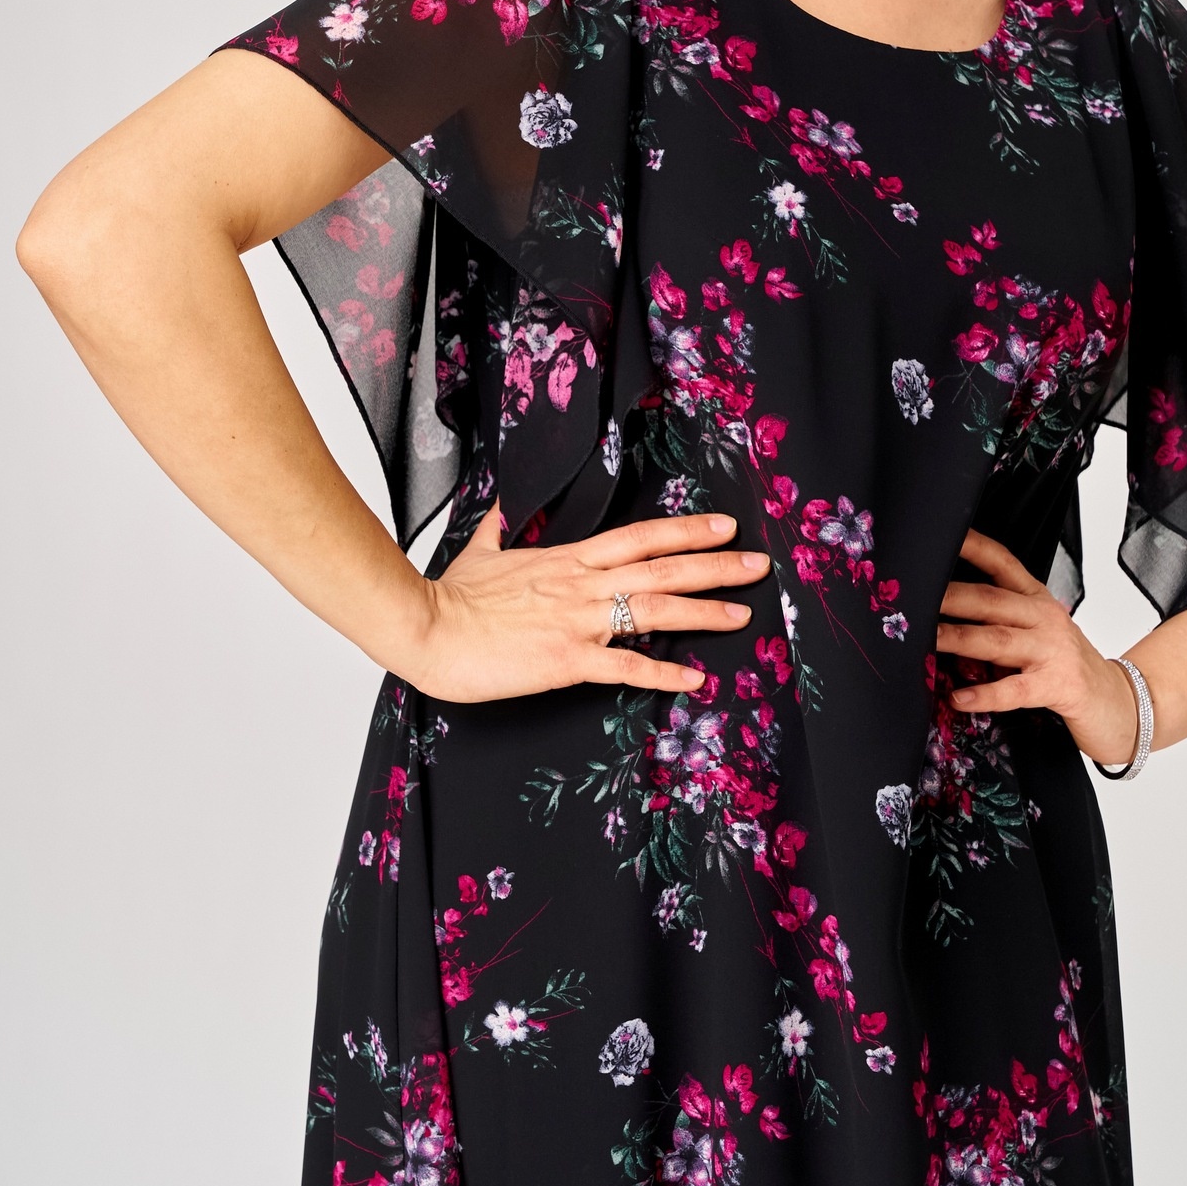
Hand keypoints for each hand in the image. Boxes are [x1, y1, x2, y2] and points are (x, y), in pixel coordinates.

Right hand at [400, 504, 771, 703]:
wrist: (427, 629)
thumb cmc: (451, 597)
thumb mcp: (481, 552)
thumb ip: (500, 529)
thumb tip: (502, 507)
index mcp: (568, 560)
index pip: (640, 537)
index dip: (687, 531)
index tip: (723, 526)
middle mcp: (582, 586)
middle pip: (663, 568)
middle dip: (717, 566)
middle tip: (759, 565)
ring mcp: (578, 622)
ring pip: (655, 610)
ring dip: (704, 613)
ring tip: (742, 615)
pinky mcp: (567, 660)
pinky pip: (626, 667)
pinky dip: (663, 673)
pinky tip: (694, 679)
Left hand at [937, 530, 1141, 767]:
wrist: (1117, 701)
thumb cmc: (1067, 666)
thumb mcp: (1038, 631)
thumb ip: (1001, 621)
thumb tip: (942, 617)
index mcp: (1037, 599)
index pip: (1003, 563)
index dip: (973, 546)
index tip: (942, 536)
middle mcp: (1045, 618)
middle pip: (991, 600)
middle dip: (950, 597)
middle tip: (915, 595)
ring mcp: (1053, 651)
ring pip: (997, 640)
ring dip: (959, 638)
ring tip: (927, 640)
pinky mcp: (1058, 686)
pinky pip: (1014, 689)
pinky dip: (985, 694)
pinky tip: (959, 697)